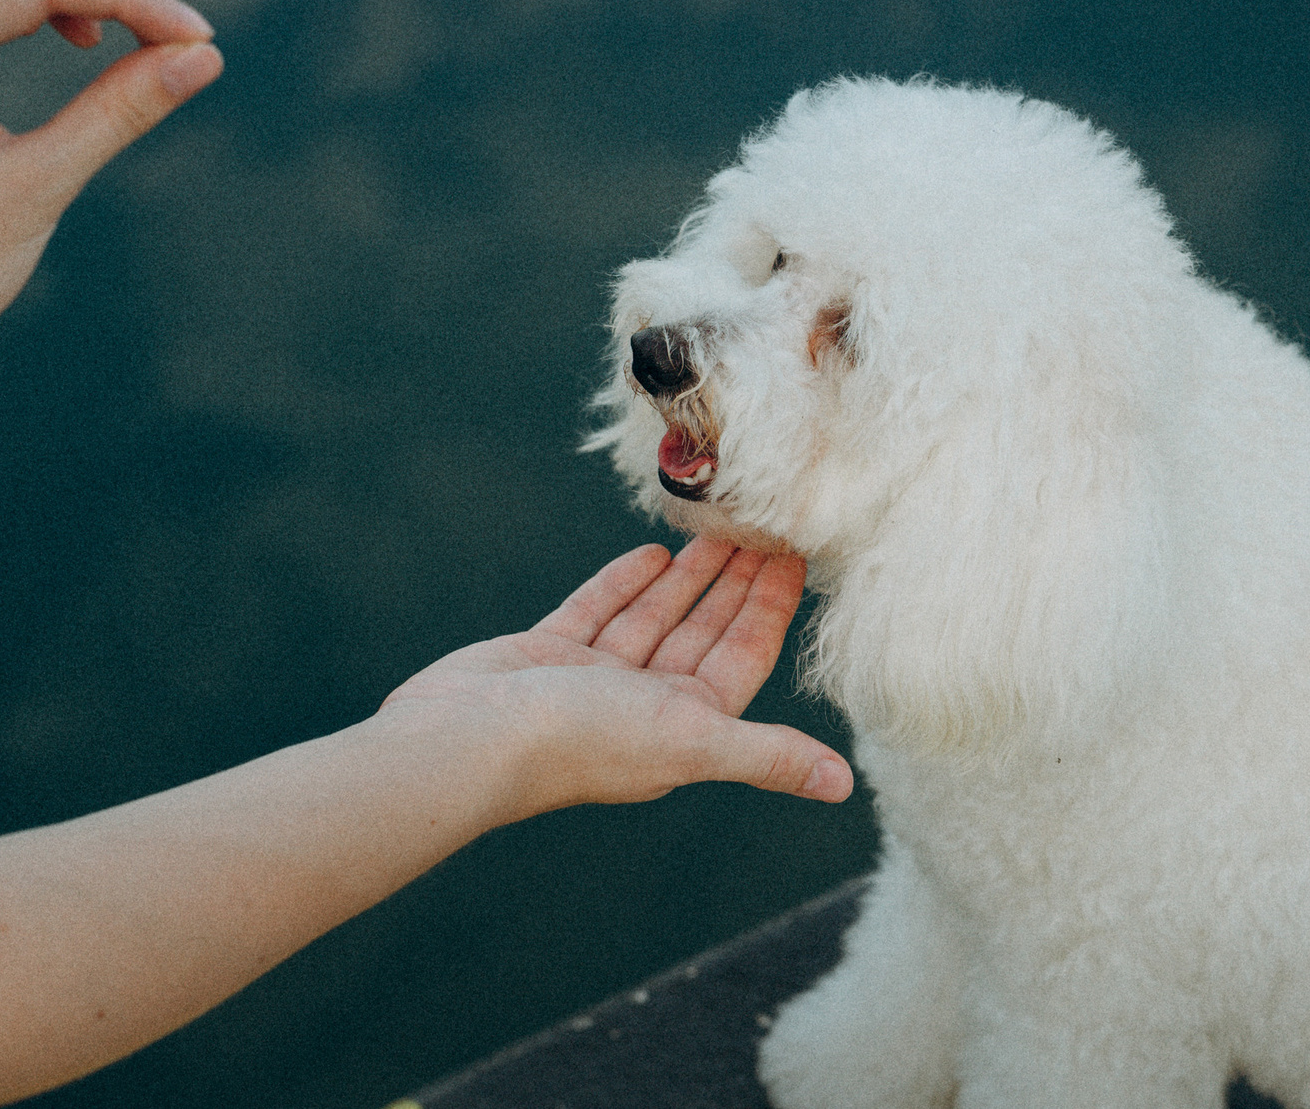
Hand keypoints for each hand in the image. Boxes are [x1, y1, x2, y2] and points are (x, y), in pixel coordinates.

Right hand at [379, 536, 854, 820]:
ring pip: (656, 616)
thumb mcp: (688, 741)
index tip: (796, 556)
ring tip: (719, 528)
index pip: (743, 656)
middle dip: (735, 583)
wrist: (467, 739)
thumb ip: (766, 755)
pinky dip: (626, 584)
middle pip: (704, 630)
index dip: (771, 607)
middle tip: (767, 525)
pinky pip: (599, 611)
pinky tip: (651, 554)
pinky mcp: (550, 654)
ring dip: (688, 576)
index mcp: (685, 727)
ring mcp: (595, 681)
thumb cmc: (581, 744)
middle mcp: (645, 705)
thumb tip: (842, 785)